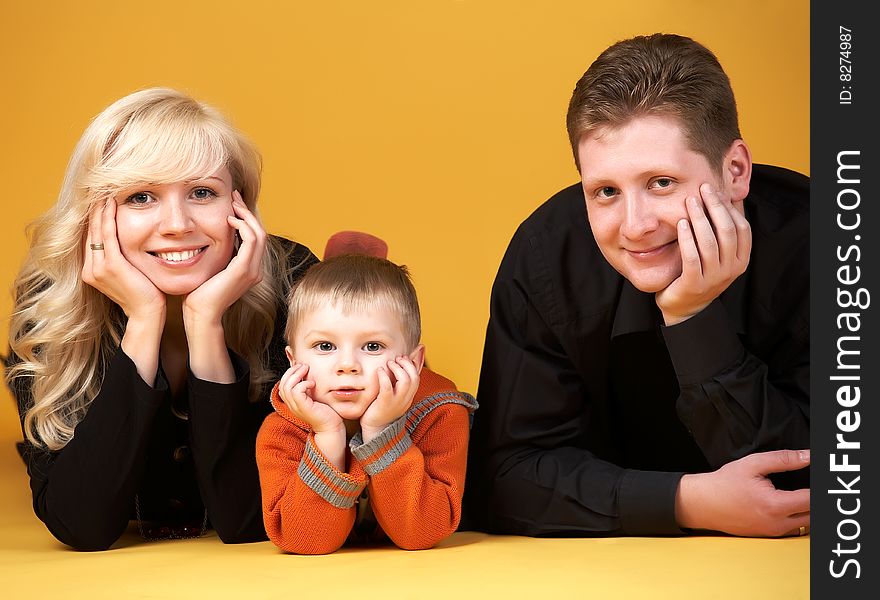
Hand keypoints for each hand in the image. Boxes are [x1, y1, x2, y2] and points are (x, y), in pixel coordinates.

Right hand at [81, 198, 164, 320]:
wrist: (147, 316)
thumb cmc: (144, 296)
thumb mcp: (128, 275)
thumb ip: (121, 261)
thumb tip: (128, 245)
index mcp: (91, 271)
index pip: (91, 239)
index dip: (95, 219)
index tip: (101, 201)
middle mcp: (90, 269)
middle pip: (90, 232)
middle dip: (95, 211)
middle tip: (100, 190)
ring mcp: (98, 268)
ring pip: (97, 231)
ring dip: (100, 209)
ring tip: (104, 191)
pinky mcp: (111, 266)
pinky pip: (108, 235)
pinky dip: (109, 218)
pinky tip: (112, 203)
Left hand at [182, 191, 266, 325]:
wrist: (200, 314)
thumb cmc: (199, 294)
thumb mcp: (212, 269)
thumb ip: (218, 256)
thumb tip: (209, 237)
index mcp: (249, 269)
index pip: (255, 238)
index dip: (246, 218)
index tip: (233, 204)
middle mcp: (255, 270)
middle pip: (260, 233)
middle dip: (248, 212)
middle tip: (235, 197)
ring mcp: (252, 271)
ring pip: (259, 234)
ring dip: (246, 216)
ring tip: (233, 204)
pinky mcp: (244, 270)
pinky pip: (250, 241)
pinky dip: (242, 226)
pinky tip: (229, 219)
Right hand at [277, 363, 343, 434]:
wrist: (331, 428)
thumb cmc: (326, 413)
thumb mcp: (314, 397)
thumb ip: (308, 389)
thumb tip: (308, 374)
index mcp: (293, 403)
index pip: (282, 385)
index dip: (289, 374)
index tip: (300, 367)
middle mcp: (292, 405)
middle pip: (282, 384)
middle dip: (291, 371)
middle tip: (303, 366)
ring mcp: (296, 407)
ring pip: (287, 387)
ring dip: (296, 375)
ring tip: (306, 370)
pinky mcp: (303, 408)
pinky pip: (296, 392)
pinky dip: (303, 383)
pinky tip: (312, 383)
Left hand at [360, 356, 420, 441]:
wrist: (375, 430)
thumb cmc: (382, 409)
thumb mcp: (395, 395)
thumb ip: (398, 382)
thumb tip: (399, 367)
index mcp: (409, 397)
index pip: (417, 377)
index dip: (411, 365)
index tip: (402, 359)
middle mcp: (405, 399)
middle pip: (414, 378)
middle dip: (406, 365)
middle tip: (396, 359)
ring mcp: (396, 402)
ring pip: (406, 381)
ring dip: (397, 369)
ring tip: (389, 363)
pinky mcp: (384, 404)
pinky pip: (388, 388)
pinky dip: (384, 376)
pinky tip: (379, 370)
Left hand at [655, 184, 750, 325]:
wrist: (684, 308)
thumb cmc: (699, 273)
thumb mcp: (716, 254)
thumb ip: (722, 232)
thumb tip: (727, 198)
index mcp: (741, 260)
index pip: (742, 228)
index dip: (729, 207)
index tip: (715, 190)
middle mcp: (732, 269)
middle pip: (727, 231)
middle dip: (715, 207)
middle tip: (703, 189)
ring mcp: (714, 278)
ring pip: (710, 242)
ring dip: (700, 218)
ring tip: (690, 201)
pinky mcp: (695, 284)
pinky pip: (692, 257)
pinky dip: (687, 238)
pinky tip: (681, 223)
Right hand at [675, 449, 809, 536]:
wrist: (703, 503)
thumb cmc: (724, 483)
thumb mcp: (752, 464)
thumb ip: (783, 459)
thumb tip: (808, 456)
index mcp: (775, 505)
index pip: (813, 499)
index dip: (821, 487)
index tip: (821, 476)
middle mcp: (777, 523)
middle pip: (814, 515)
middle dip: (817, 500)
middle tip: (815, 484)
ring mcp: (773, 532)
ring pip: (806, 525)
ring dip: (809, 509)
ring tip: (805, 492)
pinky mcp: (768, 534)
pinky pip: (793, 528)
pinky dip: (799, 516)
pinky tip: (793, 503)